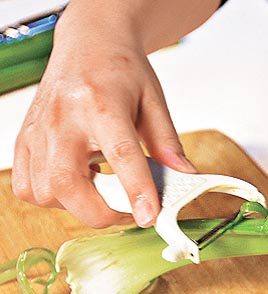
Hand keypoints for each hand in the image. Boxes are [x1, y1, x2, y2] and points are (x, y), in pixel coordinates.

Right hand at [11, 1, 195, 228]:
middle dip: (102, 213)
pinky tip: (75, 181)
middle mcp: (62, 117)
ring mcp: (38, 130)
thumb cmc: (120, 70)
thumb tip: (184, 177)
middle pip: (68, 184)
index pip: (120, 155)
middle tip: (127, 209)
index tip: (149, 217)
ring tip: (100, 188)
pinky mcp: (25, 140)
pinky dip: (53, 197)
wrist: (89, 44)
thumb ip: (167, 143)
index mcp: (101, 103)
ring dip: (78, 205)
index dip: (136, 191)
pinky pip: (27, 187)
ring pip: (46, 192)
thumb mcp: (154, 102)